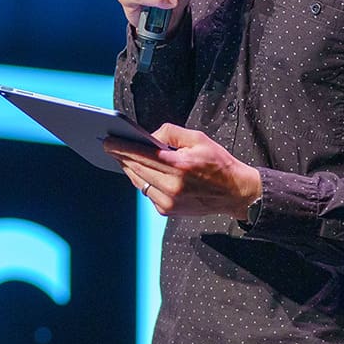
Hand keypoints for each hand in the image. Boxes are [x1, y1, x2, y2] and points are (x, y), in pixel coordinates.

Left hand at [104, 123, 261, 218]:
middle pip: (136, 169)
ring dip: (130, 169)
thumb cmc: (219, 164)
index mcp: (180, 166)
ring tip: (123, 157)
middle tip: (110, 147)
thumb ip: (171, 133)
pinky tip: (141, 172)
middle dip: (122, 157)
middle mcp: (172, 186)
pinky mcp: (168, 211)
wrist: (236, 193)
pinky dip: (143, 181)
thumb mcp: (198, 139)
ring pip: (139, 182)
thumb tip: (148, 136)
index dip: (121, 148)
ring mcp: (169, 201)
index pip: (142, 154)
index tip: (108, 142)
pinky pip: (147, 193)